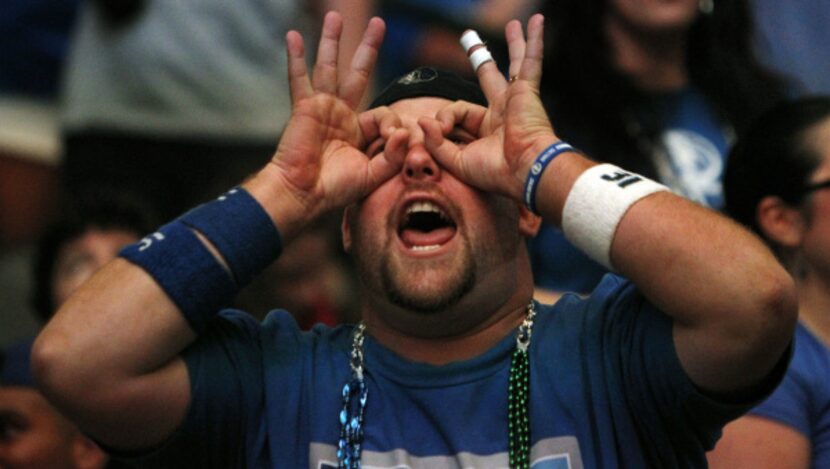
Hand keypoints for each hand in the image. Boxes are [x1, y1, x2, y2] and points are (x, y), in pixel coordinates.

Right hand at [264, 12, 405, 222]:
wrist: (304, 193)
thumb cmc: (335, 189)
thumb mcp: (373, 174)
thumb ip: (392, 155)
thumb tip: (405, 132)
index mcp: (359, 131)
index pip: (383, 114)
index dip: (393, 126)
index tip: (394, 140)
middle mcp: (341, 114)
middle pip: (357, 73)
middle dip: (367, 48)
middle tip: (378, 24)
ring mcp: (322, 107)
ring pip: (329, 67)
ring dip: (331, 41)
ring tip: (335, 16)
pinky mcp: (305, 107)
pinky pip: (299, 78)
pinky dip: (295, 57)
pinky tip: (293, 36)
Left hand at [420, 14, 557, 200]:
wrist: (524, 171)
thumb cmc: (494, 173)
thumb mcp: (456, 161)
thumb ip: (436, 142)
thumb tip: (423, 119)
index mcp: (486, 130)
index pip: (458, 110)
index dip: (444, 118)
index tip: (439, 128)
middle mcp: (503, 112)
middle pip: (488, 78)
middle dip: (481, 59)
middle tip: (471, 40)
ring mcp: (516, 100)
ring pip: (514, 65)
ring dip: (514, 44)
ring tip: (514, 24)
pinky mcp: (526, 91)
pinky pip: (531, 61)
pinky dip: (534, 41)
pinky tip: (536, 21)